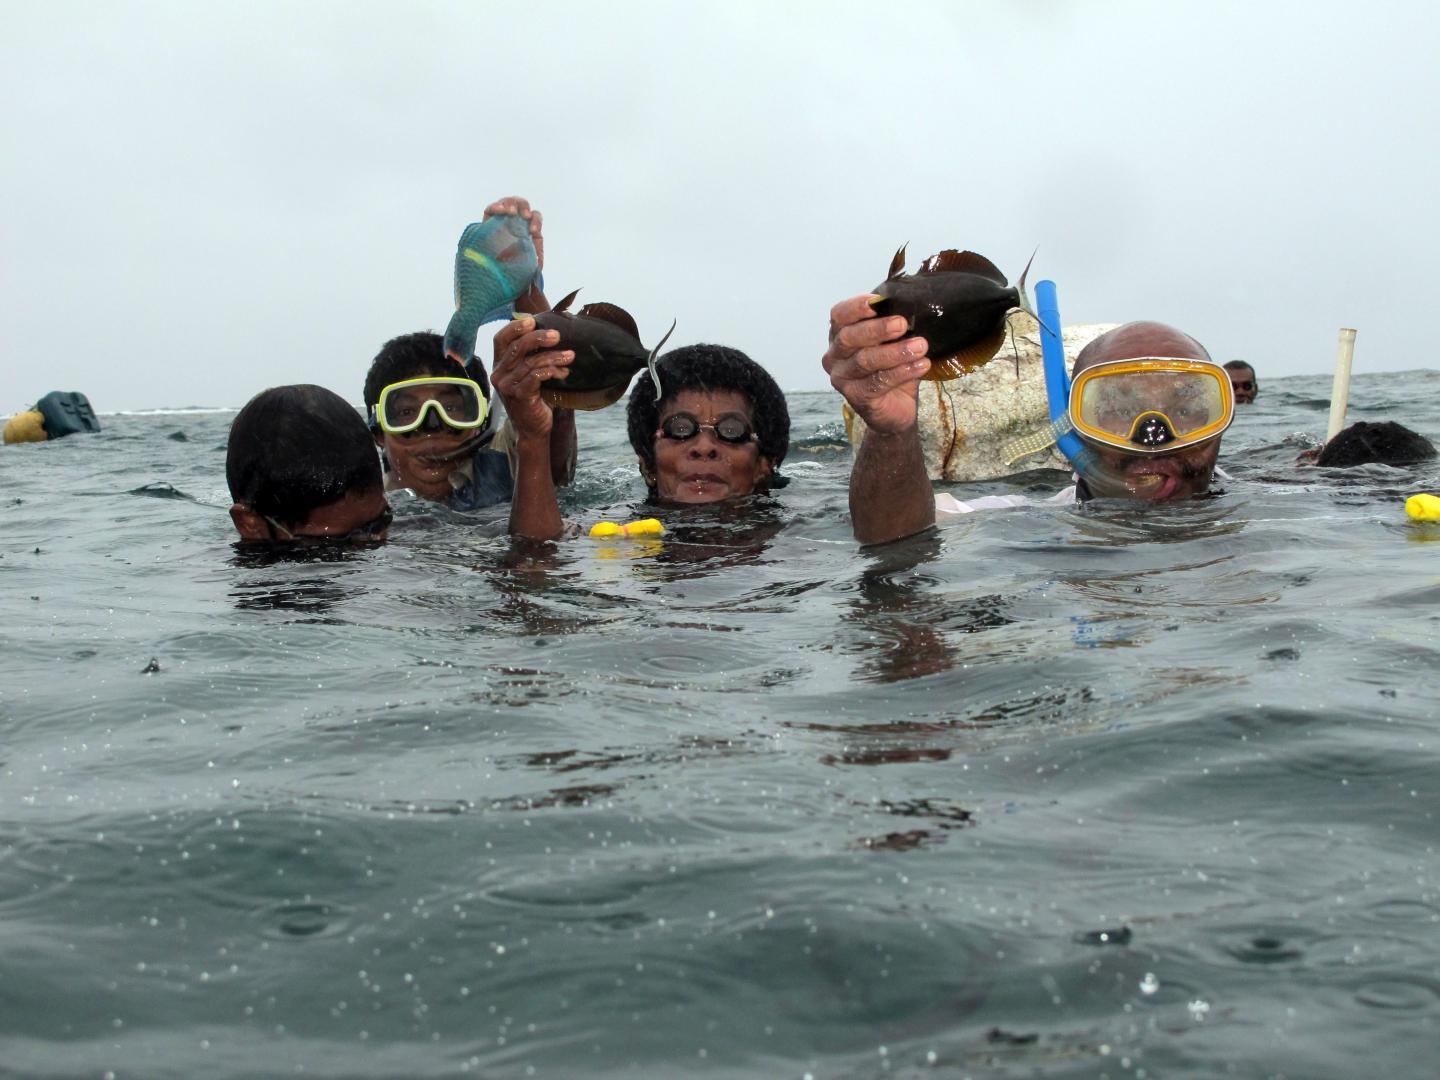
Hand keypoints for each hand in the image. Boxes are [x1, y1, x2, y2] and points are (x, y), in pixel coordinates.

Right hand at [483, 196, 543, 269]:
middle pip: (523, 205)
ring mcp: (502, 218)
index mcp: (529, 229)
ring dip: (511, 204)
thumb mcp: (529, 266)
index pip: (535, 217)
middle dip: (524, 208)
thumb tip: (534, 257)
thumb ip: (533, 259)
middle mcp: (516, 220)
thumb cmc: (516, 270)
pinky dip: (496, 207)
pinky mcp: (488, 221)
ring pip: (508, 203)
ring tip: (512, 212)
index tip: (533, 231)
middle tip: (525, 216)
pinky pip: (491, 209)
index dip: (536, 221)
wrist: (497, 275)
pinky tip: (500, 210)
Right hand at [491, 317, 572, 440]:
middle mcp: (499, 374)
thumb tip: (550, 333)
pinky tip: (564, 372)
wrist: (533, 430)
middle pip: (516, 347)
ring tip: (570, 356)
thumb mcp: (528, 375)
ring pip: (531, 362)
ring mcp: (507, 386)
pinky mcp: (519, 395)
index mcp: (499, 366)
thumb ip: (531, 357)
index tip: (533, 320)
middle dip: (538, 338)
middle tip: (557, 335)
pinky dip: (552, 371)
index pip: (501, 339)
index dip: (515, 327)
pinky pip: (536, 376)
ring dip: (553, 356)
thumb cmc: (534, 399)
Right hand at [822, 295, 929, 435]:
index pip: (839, 315)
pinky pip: (877, 382)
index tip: (876, 302)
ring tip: (920, 346)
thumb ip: (895, 325)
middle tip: (902, 324)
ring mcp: (841, 377)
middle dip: (877, 329)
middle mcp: (834, 355)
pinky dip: (902, 372)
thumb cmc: (893, 367)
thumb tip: (913, 306)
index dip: (855, 307)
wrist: (897, 407)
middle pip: (849, 337)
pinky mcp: (854, 397)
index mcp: (840, 334)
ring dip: (895, 352)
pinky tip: (921, 365)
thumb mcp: (894, 342)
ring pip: (865, 360)